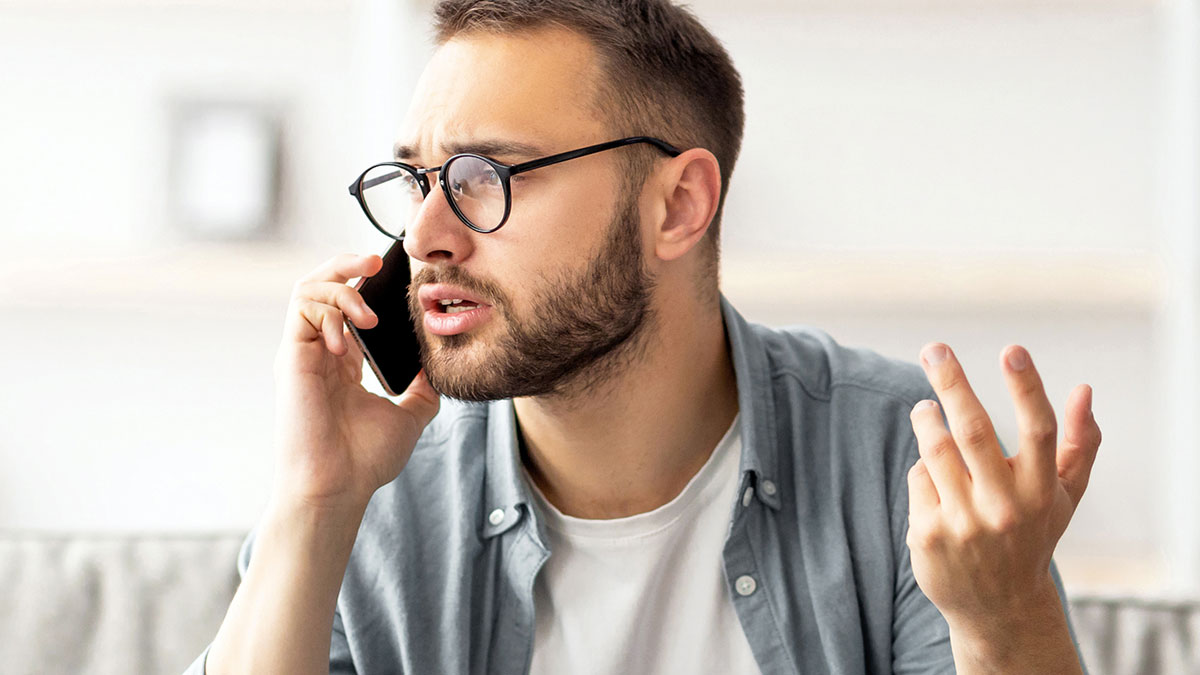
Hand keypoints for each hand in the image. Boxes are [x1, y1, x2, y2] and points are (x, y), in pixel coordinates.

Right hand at [271, 252, 439, 510]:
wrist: (337, 486)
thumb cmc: (365, 460)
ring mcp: (303, 351)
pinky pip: (303, 306)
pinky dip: (329, 308)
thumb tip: (439, 366)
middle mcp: (319, 351)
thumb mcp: (408, 417)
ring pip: (308, 288)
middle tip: (378, 262)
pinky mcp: (292, 355)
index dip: (368, 284)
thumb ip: (422, 390)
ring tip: (369, 314)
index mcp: (343, 363)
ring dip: (342, 286)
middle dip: (348, 264)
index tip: (398, 276)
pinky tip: (350, 337)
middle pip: (323, 285)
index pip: (349, 306)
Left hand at [906, 343, 1100, 627]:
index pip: (1039, 431)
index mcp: (1042, 492)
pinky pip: (918, 479)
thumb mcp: (1063, 496)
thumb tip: (1084, 390)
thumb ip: (1078, 444)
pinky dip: (924, 470)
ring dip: (927, 419)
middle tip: (934, 348)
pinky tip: (935, 480)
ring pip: (936, 450)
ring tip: (926, 408)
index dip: (1026, 388)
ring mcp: (965, 523)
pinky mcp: (929, 535)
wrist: (997, 607)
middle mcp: (1005, 508)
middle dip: (952, 383)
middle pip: (974, 432)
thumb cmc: (1032, 535)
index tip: (1012, 349)